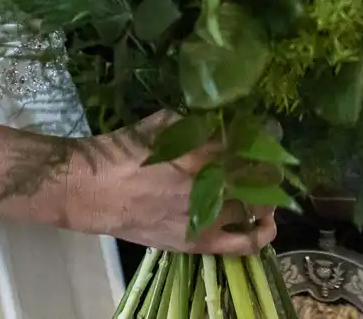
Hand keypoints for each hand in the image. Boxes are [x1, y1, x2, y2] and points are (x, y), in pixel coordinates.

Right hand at [69, 115, 277, 255]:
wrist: (94, 191)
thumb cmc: (124, 151)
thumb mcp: (162, 123)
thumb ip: (196, 122)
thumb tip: (224, 118)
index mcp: (200, 153)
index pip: (249, 143)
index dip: (264, 135)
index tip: (267, 128)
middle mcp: (209, 187)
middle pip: (259, 175)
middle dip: (269, 163)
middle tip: (267, 155)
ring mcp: (206, 218)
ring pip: (257, 207)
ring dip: (266, 194)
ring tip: (263, 184)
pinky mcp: (198, 242)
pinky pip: (242, 243)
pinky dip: (260, 233)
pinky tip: (267, 222)